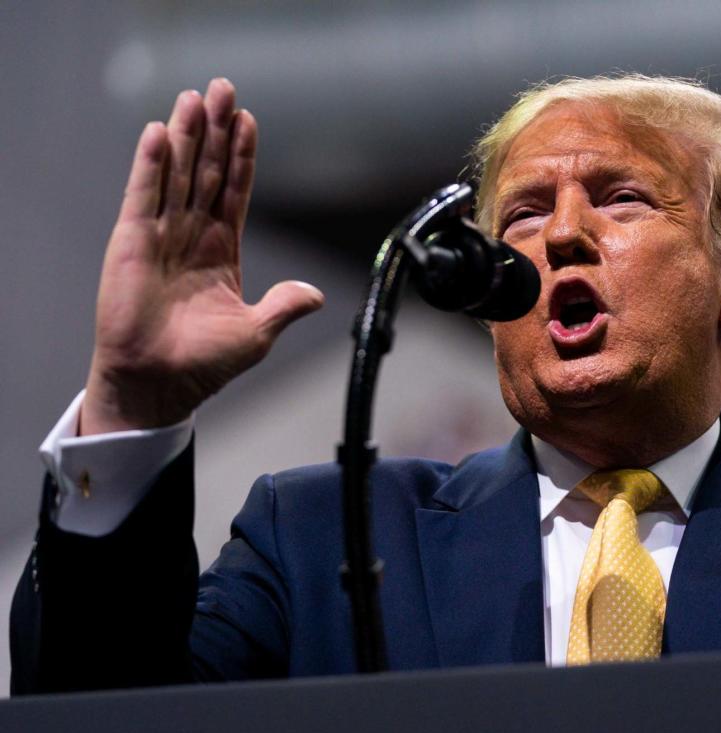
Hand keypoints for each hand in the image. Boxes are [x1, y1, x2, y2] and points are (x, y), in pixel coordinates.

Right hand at [82, 78, 323, 434]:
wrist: (159, 383)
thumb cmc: (202, 364)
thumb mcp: (256, 332)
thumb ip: (284, 306)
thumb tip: (316, 294)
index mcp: (221, 251)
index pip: (233, 191)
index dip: (241, 156)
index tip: (249, 120)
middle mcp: (190, 236)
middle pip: (205, 170)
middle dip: (215, 130)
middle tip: (224, 88)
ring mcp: (160, 235)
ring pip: (176, 173)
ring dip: (185, 134)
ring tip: (196, 96)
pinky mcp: (131, 242)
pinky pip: (143, 195)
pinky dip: (151, 164)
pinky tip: (160, 132)